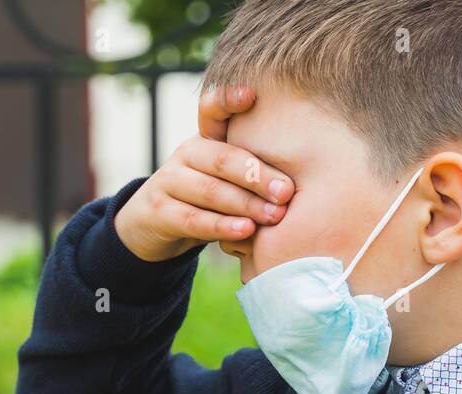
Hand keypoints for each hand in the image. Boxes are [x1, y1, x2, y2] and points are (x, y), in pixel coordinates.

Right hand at [113, 86, 294, 261]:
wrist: (156, 226)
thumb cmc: (207, 199)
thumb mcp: (226, 178)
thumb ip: (253, 169)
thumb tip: (305, 172)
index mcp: (205, 139)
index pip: (211, 110)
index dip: (228, 99)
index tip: (252, 94)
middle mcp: (186, 154)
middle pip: (223, 158)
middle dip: (257, 175)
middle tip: (287, 192)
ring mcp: (169, 181)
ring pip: (210, 190)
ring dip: (245, 204)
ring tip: (274, 216)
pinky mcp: (159, 212)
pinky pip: (194, 219)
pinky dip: (222, 226)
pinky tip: (247, 231)